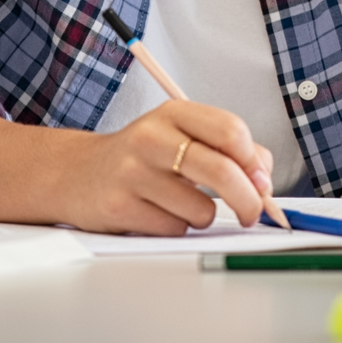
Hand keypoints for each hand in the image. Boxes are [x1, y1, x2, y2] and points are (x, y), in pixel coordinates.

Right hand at [52, 100, 275, 235]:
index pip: (230, 130)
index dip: (254, 161)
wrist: (77, 174)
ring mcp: (133, 172)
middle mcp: (152, 137)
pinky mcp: (120, 207)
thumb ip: (226, 150)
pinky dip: (175, 227)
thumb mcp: (181, 136)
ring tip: (178, 203)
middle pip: (222, 171)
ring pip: (201, 210)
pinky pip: (174, 229)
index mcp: (173, 113)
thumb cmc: (143, 157)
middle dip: (248, 200)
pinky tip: (155, 212)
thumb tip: (264, 180)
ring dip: (201, 216)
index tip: (261, 181)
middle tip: (253, 213)